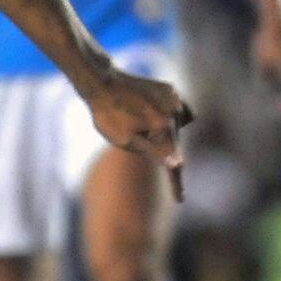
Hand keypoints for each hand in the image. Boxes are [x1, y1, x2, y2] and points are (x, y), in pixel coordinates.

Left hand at [83, 68, 193, 199]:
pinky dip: (168, 114)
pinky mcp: (171, 90)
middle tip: (132, 131)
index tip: (179, 199)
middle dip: (161, 146)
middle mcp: (175, 112)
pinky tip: (149, 110)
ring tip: (137, 120)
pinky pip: (176, 109)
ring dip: (166, 129)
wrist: (101, 81)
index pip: (174, 162)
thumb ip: (153, 152)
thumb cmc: (108, 115)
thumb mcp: (125, 140)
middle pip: (174, 142)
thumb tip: (178, 164)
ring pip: (178, 125)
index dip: (175, 183)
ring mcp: (175, 99)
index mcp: (163, 128)